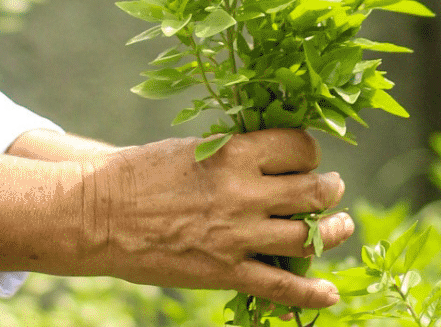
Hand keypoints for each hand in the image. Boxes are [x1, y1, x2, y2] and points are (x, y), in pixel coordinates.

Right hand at [0, 128, 352, 309]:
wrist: (100, 215)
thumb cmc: (143, 174)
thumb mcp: (195, 148)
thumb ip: (236, 153)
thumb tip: (276, 155)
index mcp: (233, 152)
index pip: (299, 146)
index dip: (311, 151)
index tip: (308, 155)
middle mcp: (242, 192)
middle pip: (314, 191)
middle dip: (330, 188)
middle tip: (332, 187)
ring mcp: (236, 235)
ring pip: (307, 237)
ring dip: (332, 232)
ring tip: (340, 226)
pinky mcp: (226, 271)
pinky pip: (281, 286)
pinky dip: (311, 292)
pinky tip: (329, 293)